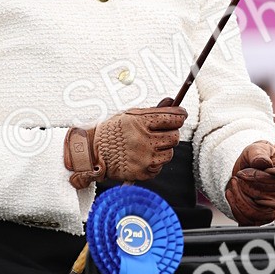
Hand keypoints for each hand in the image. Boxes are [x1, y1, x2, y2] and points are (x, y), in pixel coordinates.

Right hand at [64, 105, 186, 188]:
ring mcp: (144, 158)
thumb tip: (171, 101)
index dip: (180, 115)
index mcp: (140, 122)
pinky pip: (159, 167)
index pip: (172, 118)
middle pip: (175, 137)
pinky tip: (143, 157)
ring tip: (149, 146)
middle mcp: (144, 140)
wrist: (93, 153)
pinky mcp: (143, 172)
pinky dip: (154, 163)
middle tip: (162, 132)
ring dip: (163, 149)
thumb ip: (153, 110)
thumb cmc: (112, 132)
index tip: (181, 115)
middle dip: (171, 133)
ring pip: (170, 153)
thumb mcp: (130, 115)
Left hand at [225, 141, 274, 225]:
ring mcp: (273, 208)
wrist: (245, 168)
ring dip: (239, 199)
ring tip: (233, 185)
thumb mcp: (255, 149)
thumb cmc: (254, 157)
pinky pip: (249, 222)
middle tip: (237, 177)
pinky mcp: (260, 217)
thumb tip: (263, 162)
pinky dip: (236, 210)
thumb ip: (259, 154)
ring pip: (256, 213)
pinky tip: (231, 195)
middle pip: (265, 199)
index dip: (257, 179)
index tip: (242, 173)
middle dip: (246, 187)